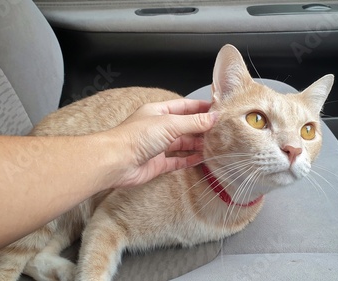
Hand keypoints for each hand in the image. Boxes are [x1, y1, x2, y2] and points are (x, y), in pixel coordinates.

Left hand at [98, 98, 217, 188]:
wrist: (116, 162)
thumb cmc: (136, 137)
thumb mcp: (169, 124)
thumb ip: (193, 122)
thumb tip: (214, 117)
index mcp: (158, 112)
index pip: (184, 107)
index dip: (201, 108)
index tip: (218, 110)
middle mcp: (158, 128)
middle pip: (185, 126)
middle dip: (202, 127)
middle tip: (221, 130)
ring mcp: (158, 146)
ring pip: (183, 143)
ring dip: (198, 144)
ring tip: (216, 144)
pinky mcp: (158, 164)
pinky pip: (177, 160)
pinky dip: (189, 159)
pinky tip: (202, 159)